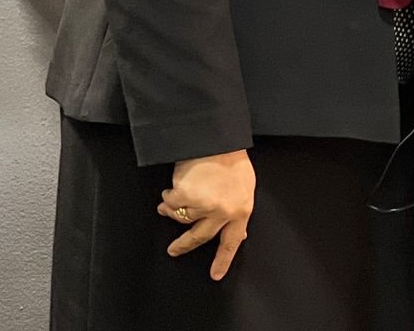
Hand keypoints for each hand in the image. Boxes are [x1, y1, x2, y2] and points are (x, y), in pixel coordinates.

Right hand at [157, 149, 254, 279]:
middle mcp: (223, 212)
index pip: (232, 241)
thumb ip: (239, 211)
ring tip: (170, 201)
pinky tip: (171, 190)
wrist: (217, 139)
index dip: (223, 260)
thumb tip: (241, 233)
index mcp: (241, 210)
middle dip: (184, 246)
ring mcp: (204, 205)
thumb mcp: (244, 187)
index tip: (215, 275)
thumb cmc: (231, 159)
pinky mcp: (186, 196)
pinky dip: (168, 198)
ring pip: (183, 217)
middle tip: (173, 250)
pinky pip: (172, 204)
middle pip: (199, 237)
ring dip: (174, 210)